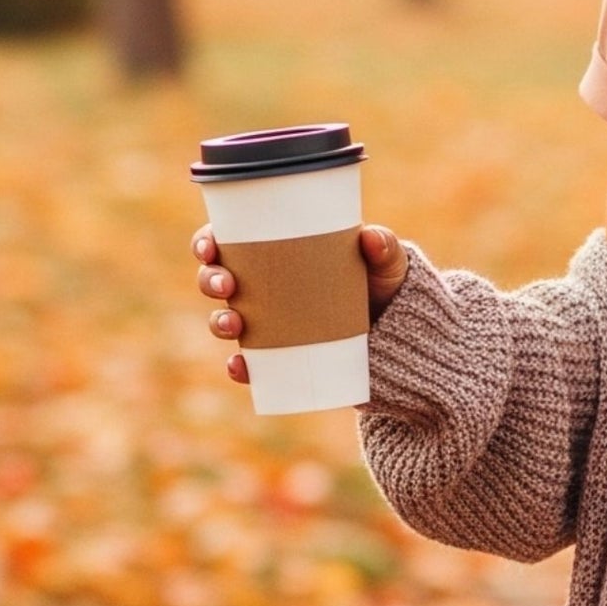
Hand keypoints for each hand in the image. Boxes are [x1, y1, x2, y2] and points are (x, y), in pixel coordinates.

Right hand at [192, 223, 410, 383]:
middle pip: (217, 280)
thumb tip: (371, 238)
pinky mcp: (282, 357)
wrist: (400, 337)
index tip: (209, 247)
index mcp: (275, 254)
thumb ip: (384, 249)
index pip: (227, 242)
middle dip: (210, 281)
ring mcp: (269, 325)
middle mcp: (263, 289)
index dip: (206, 242)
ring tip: (234, 324)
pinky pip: (251, 365)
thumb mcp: (388, 265)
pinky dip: (241, 367)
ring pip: (227, 321)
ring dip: (218, 322)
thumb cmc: (384, 287)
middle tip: (227, 285)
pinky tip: (241, 367)